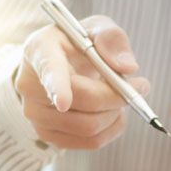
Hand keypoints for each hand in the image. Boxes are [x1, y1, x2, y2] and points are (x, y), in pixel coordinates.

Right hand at [14, 16, 149, 148]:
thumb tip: (128, 67)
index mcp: (40, 51)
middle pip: (81, 102)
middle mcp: (30, 85)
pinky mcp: (48, 136)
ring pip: (89, 126)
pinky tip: (112, 113)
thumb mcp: (94, 28)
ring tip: (121, 97)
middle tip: (140, 86)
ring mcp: (36, 115)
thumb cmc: (77, 44)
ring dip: (116, 113)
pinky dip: (111, 129)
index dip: (56, 87)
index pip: (48, 72)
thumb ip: (111, 38)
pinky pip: (90, 142)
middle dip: (117, 96)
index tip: (64, 102)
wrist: (57, 66)